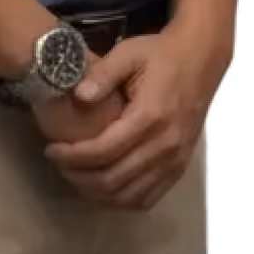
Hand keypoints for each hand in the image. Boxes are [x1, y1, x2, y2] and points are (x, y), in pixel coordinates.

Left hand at [38, 25, 234, 211]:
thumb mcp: (129, 53)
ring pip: (127, 196)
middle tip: (59, 163)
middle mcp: (165, 144)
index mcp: (151, 116)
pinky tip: (104, 187)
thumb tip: (76, 97)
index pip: (103, 151)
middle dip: (77, 176)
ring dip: (96, 192)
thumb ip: (102, 74)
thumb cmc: (161, 55)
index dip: (72, 157)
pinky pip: (147, 199)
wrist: (202, 59)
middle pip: (112, 179)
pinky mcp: (180, 167)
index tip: (51, 149)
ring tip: (77, 176)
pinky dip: (121, 200)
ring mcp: (175, 159)